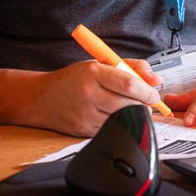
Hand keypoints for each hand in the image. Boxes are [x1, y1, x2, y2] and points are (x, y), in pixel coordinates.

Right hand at [20, 58, 161, 136]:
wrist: (40, 98)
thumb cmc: (73, 79)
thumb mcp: (100, 64)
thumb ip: (132, 67)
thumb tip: (156, 80)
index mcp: (93, 73)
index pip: (128, 84)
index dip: (147, 92)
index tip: (155, 94)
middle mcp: (89, 94)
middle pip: (128, 105)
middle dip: (144, 106)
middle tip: (148, 103)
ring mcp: (85, 115)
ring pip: (121, 120)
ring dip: (133, 116)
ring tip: (131, 107)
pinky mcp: (83, 131)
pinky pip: (110, 130)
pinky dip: (118, 124)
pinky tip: (114, 116)